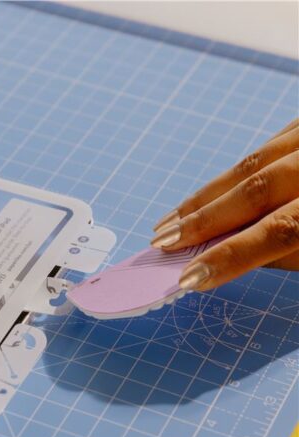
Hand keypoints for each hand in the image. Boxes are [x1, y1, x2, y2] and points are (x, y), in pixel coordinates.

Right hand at [151, 118, 298, 290]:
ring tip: (171, 221)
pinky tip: (210, 192)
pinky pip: (264, 146)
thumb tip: (232, 250)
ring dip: (205, 196)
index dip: (230, 257)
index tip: (189, 278)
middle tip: (162, 242)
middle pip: (254, 190)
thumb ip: (291, 251)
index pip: (278, 231)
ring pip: (251, 163)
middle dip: (202, 220)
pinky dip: (232, 173)